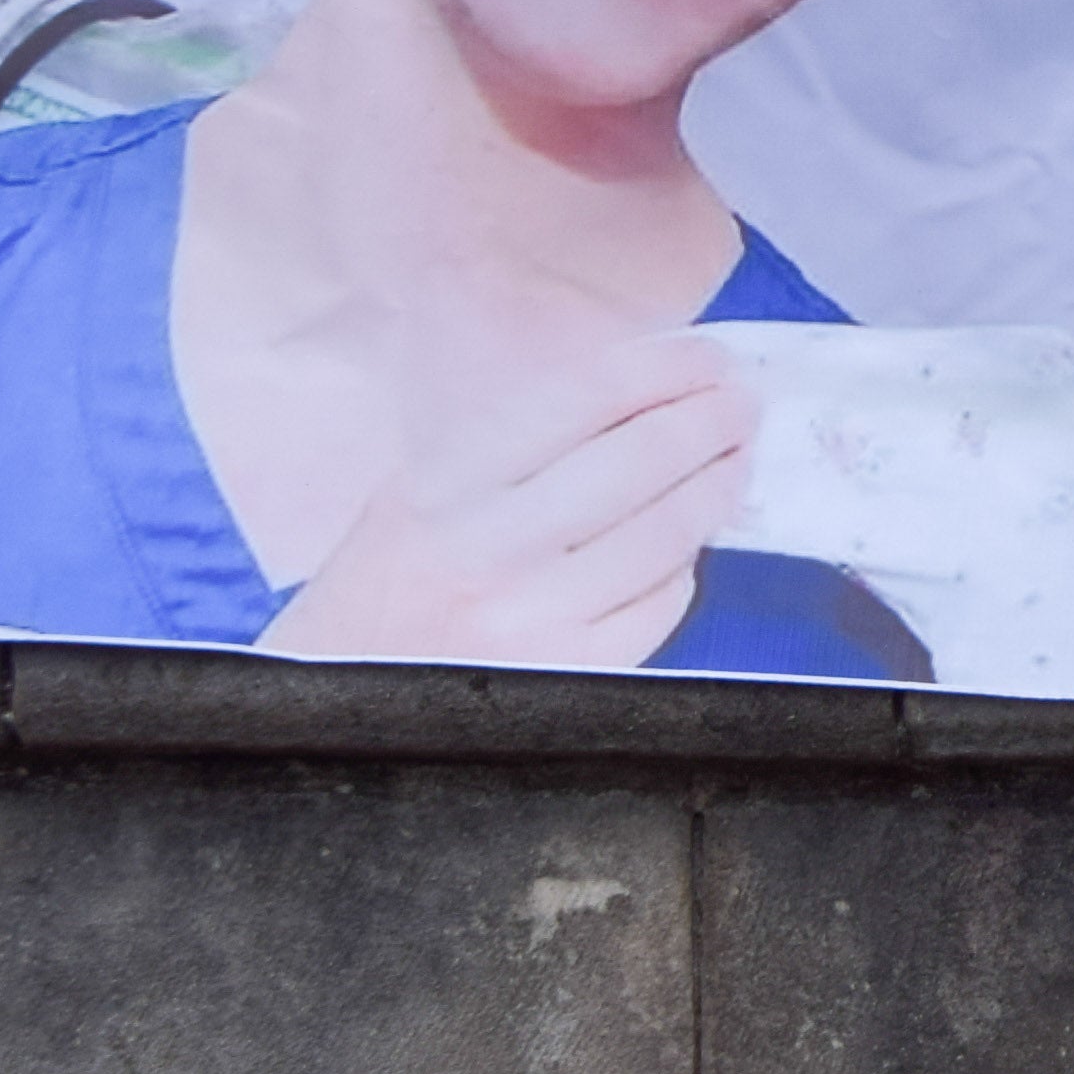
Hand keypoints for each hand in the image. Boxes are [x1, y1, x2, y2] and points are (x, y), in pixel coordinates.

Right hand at [257, 324, 755, 669]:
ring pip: (663, 535)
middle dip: (707, 421)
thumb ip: (509, 450)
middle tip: (742, 403)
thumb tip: (635, 397)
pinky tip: (686, 548)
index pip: (578, 400)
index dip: (660, 370)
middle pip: (635, 461)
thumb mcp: (411, 501)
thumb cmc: (380, 595)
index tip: (707, 358)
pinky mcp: (571, 679)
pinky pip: (658, 606)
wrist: (331, 715)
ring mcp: (532, 621)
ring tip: (735, 461)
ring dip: (715, 487)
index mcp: (441, 488)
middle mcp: (486, 550)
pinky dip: (682, 569)